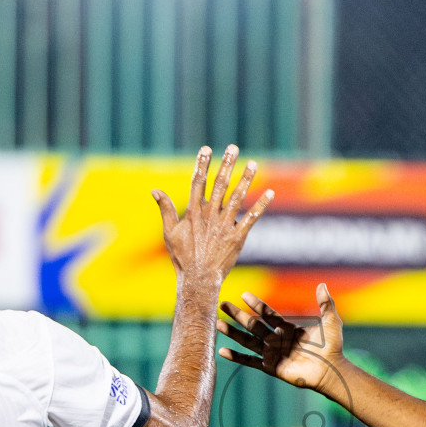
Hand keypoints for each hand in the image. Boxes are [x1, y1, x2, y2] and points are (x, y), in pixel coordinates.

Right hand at [152, 144, 272, 279]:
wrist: (198, 279)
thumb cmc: (182, 257)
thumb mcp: (169, 233)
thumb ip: (165, 210)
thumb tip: (154, 190)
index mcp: (193, 212)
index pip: (198, 182)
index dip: (202, 164)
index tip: (206, 148)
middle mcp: (210, 216)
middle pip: (220, 184)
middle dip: (226, 164)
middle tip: (233, 147)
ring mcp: (225, 226)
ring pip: (237, 198)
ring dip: (246, 179)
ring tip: (253, 163)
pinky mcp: (237, 237)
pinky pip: (252, 219)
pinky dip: (261, 206)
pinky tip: (270, 193)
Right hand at [217, 283, 345, 394]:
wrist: (331, 370)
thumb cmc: (333, 347)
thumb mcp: (331, 321)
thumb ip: (325, 303)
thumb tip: (322, 284)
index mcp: (288, 329)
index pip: (268, 314)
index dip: (256, 304)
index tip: (244, 295)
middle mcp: (277, 340)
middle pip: (253, 325)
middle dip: (238, 315)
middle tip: (222, 304)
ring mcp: (273, 354)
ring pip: (248, 341)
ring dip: (233, 333)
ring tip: (217, 323)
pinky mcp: (271, 367)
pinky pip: (250, 361)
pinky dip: (236, 357)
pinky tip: (222, 351)